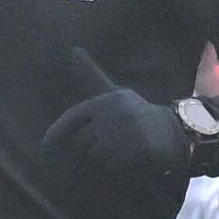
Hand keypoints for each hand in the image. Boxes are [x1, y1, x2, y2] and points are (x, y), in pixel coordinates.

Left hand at [41, 48, 188, 182]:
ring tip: (122, 149)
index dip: (56, 134)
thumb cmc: (135, 113)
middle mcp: (114, 113)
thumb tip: (74, 50)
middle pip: (80, 143)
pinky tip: (131, 158)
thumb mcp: (113, 93)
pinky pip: (113, 167)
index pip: (72, 117)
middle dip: (89, 148)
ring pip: (96, 157)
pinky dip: (119, 168)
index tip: (44, 148)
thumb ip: (90, 76)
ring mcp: (126, 131)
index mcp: (105, 100)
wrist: (174, 130)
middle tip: (111, 144)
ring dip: (105, 159)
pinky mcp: (138, 149)